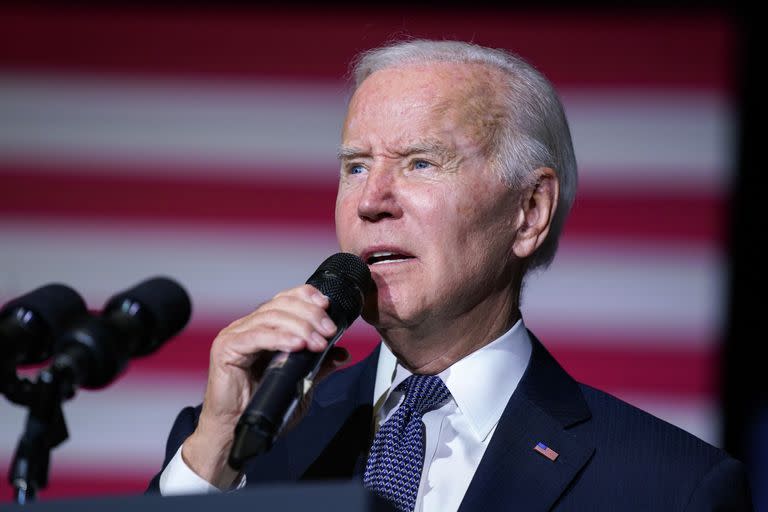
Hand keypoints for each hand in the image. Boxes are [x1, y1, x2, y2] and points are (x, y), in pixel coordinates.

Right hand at [181, 284, 347, 487]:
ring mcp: (235, 335)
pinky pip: (256, 337)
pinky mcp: (226, 349)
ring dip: (300, 327)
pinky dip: (279, 338)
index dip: (306, 296)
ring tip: (318, 342)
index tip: (328, 305)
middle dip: (310, 315)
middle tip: (328, 330)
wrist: (236, 431)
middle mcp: (247, 326)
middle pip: (280, 305)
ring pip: (271, 317)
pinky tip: (297, 345)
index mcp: (262, 328)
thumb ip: (318, 365)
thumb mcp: (299, 382)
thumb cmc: (262, 406)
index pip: (285, 299)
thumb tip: (342, 353)